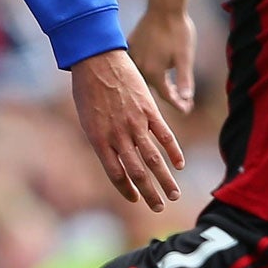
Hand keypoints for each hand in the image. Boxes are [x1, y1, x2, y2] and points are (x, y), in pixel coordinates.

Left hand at [69, 49, 184, 209]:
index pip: (115, 174)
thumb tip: (115, 158)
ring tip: (173, 195)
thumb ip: (102, 140)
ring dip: (165, 179)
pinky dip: (173, 151)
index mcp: (99, 140)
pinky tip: (180, 164)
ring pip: (153, 158)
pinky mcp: (149, 109)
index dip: (127, 189)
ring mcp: (135, 123)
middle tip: (159, 207)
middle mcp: (118, 136)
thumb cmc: (87, 89)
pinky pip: (164, 135)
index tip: (136, 199)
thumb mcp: (87, 119)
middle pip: (137, 172)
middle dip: (149, 193)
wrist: (96, 59)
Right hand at [129, 0, 197, 113]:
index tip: (187, 109)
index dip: (178, 104)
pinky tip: (146, 68)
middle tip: (177, 101)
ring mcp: (132, 55)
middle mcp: (139, 67)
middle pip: (151, 88)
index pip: (166, 96)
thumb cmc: (177, 30)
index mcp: (153, 72)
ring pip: (140, 77)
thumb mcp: (185, 57)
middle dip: (164, 95)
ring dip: (151, 83)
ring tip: (162, 87)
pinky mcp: (130, 44)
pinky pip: (133, 63)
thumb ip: (184, 80)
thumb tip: (186, 100)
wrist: (164, 5)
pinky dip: (142, 69)